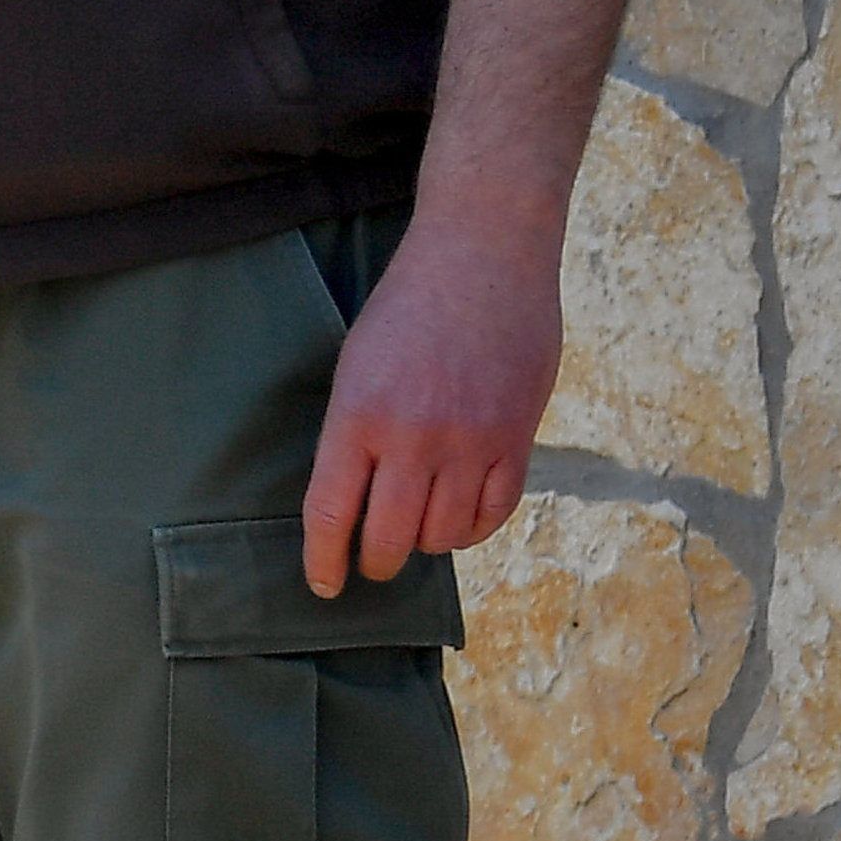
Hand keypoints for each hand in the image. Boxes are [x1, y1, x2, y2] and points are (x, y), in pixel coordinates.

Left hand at [300, 217, 559, 593]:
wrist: (483, 255)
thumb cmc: (408, 305)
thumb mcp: (357, 364)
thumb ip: (356, 432)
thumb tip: (356, 498)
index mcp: (357, 416)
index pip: (331, 514)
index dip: (324, 561)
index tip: (324, 585)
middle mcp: (412, 437)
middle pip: (390, 538)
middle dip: (377, 562)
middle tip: (374, 563)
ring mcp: (468, 442)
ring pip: (443, 534)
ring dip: (427, 543)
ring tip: (418, 529)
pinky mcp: (516, 438)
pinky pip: (493, 512)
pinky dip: (472, 528)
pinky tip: (459, 521)